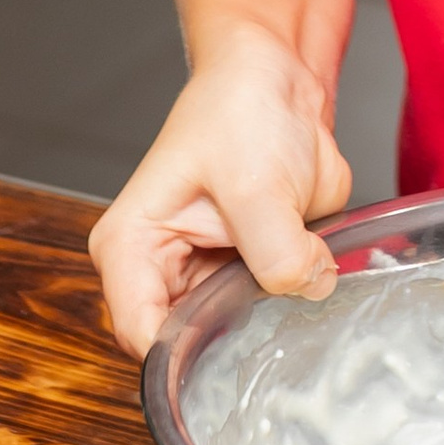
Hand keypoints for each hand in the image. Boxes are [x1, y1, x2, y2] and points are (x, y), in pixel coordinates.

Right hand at [87, 32, 350, 356]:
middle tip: (277, 331)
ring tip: (297, 294)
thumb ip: (276, 251)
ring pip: (230, 332)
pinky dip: (293, 302)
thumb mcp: (255, 184)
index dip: (181, 359)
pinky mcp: (248, 268)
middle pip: (185, 341)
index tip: (230, 363)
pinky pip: (267, 310)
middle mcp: (160, 268)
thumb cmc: (240, 110)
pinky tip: (313, 284)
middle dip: (232, 342)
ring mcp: (205, 272)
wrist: (282, 80)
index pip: (140, 334)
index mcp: (130, 247)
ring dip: (268, 321)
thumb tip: (308, 289)